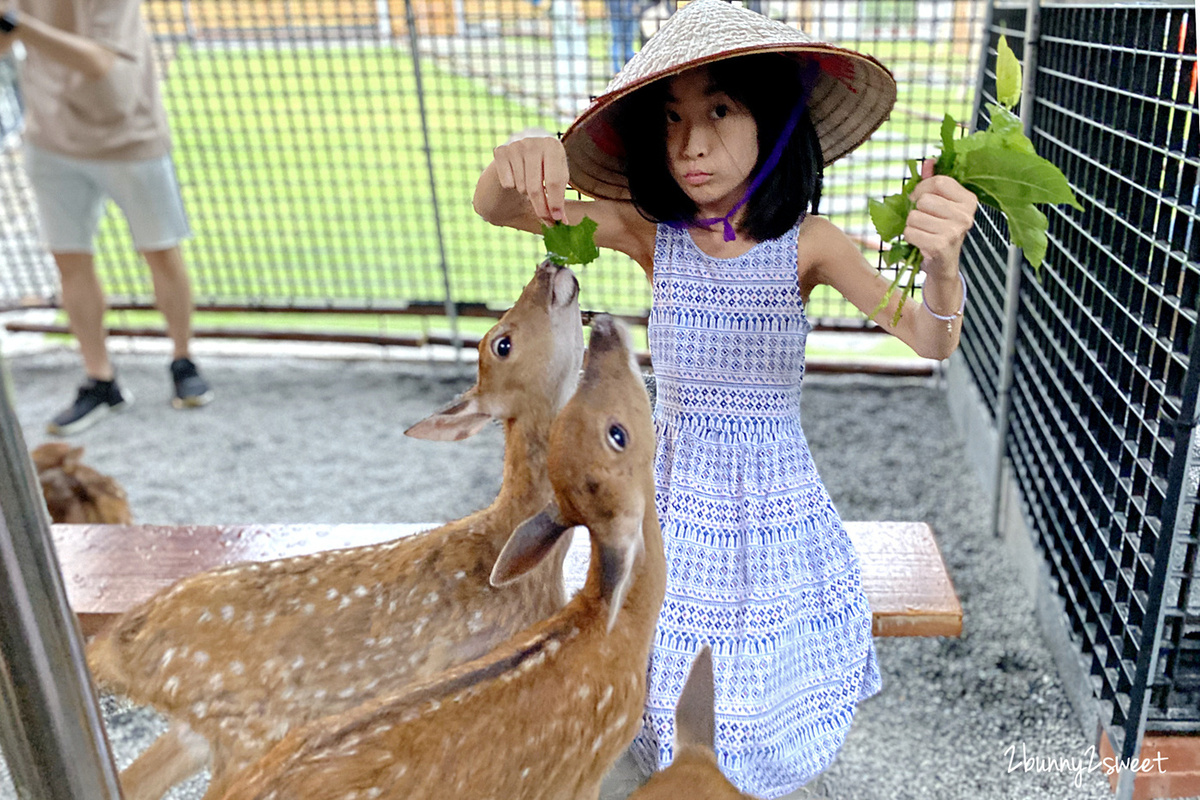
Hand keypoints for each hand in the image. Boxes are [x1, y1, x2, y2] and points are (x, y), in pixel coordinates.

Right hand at [492, 134, 568, 226]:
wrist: (517, 156)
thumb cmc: (542, 170)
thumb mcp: (555, 181)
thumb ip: (558, 200)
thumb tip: (562, 222)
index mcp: (553, 145)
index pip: (555, 181)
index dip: (556, 203)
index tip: (558, 220)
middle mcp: (534, 142)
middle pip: (536, 188)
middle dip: (541, 208)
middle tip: (546, 220)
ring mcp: (516, 145)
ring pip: (521, 187)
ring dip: (525, 193)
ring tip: (527, 183)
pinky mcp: (500, 151)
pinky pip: (507, 183)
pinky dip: (511, 186)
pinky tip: (514, 177)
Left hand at [905, 159, 977, 279]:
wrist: (943, 265)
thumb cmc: (940, 231)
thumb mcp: (940, 204)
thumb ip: (934, 182)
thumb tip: (929, 161)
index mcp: (969, 200)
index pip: (938, 181)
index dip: (922, 188)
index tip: (920, 199)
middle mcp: (966, 215)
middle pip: (924, 200)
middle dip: (916, 210)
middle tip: (924, 221)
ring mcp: (955, 231)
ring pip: (914, 216)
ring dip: (912, 225)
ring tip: (924, 232)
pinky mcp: (941, 246)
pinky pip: (909, 232)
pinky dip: (909, 238)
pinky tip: (921, 242)